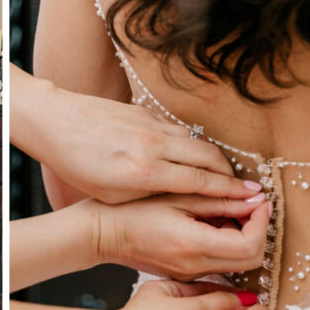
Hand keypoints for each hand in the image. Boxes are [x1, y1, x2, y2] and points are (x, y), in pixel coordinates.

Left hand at [33, 88, 259, 203]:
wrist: (57, 123)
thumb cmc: (78, 166)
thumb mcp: (112, 194)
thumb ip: (149, 194)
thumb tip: (181, 195)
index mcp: (145, 172)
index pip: (200, 182)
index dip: (230, 191)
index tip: (252, 197)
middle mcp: (153, 145)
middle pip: (208, 157)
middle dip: (230, 173)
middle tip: (244, 186)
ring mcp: (151, 125)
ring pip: (196, 140)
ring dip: (213, 157)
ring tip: (221, 173)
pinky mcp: (145, 111)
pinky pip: (178, 129)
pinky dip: (191, 144)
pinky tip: (191, 154)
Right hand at [85, 193, 269, 279]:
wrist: (103, 234)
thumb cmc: (133, 210)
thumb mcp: (179, 196)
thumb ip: (220, 199)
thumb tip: (255, 198)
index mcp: (195, 245)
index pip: (250, 245)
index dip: (262, 222)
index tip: (259, 200)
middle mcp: (196, 266)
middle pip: (252, 261)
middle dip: (258, 231)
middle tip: (250, 205)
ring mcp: (191, 274)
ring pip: (238, 264)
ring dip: (243, 238)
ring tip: (227, 211)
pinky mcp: (185, 274)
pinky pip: (219, 264)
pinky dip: (226, 245)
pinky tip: (210, 224)